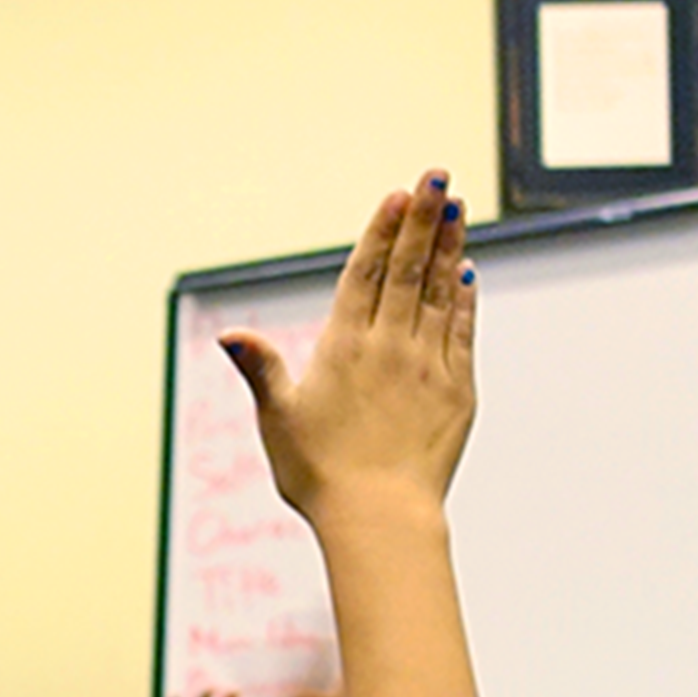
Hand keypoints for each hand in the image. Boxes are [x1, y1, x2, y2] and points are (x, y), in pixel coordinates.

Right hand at [222, 177, 476, 531]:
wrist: (380, 518)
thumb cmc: (321, 475)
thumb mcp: (279, 419)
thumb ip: (260, 368)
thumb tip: (230, 334)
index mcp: (343, 348)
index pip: (365, 275)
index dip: (382, 231)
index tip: (398, 195)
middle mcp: (388, 347)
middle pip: (408, 270)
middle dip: (423, 220)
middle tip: (437, 178)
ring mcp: (427, 365)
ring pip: (439, 292)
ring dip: (448, 246)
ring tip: (456, 207)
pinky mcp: (457, 389)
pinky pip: (463, 330)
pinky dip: (465, 297)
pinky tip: (467, 270)